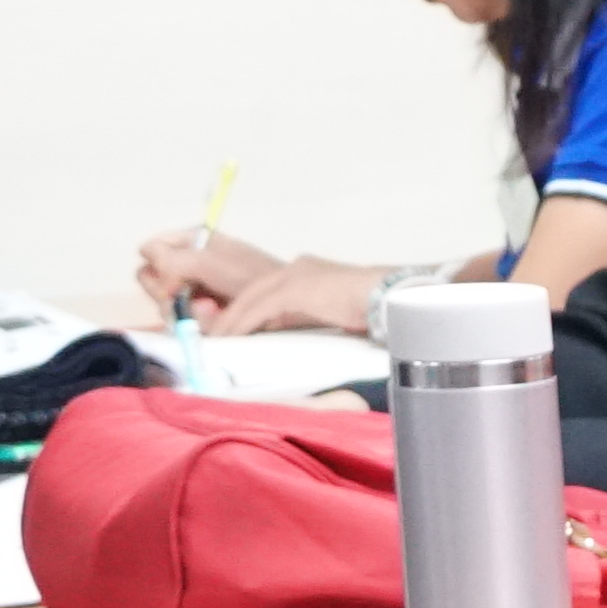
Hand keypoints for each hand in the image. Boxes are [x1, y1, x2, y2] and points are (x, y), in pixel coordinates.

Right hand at [140, 227, 282, 312]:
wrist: (283, 305)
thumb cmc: (251, 275)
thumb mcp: (209, 261)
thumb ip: (172, 257)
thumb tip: (144, 251)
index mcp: (191, 242)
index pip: (150, 250)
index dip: (156, 265)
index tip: (172, 278)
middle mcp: (189, 264)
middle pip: (151, 280)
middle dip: (167, 293)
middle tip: (185, 295)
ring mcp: (196, 289)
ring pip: (166, 304)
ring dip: (188, 310)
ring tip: (212, 308)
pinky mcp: (204, 313)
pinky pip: (185, 321)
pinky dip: (200, 322)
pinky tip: (218, 317)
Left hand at [201, 256, 380, 336]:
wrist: (389, 296)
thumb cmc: (372, 306)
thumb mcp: (332, 309)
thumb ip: (308, 313)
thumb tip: (286, 326)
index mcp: (308, 271)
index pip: (267, 289)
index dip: (248, 309)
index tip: (235, 327)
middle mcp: (297, 268)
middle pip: (253, 291)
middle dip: (233, 313)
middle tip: (217, 334)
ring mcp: (295, 275)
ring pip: (251, 298)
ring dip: (233, 320)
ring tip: (219, 339)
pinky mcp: (295, 289)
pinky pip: (259, 308)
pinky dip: (243, 323)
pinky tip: (233, 336)